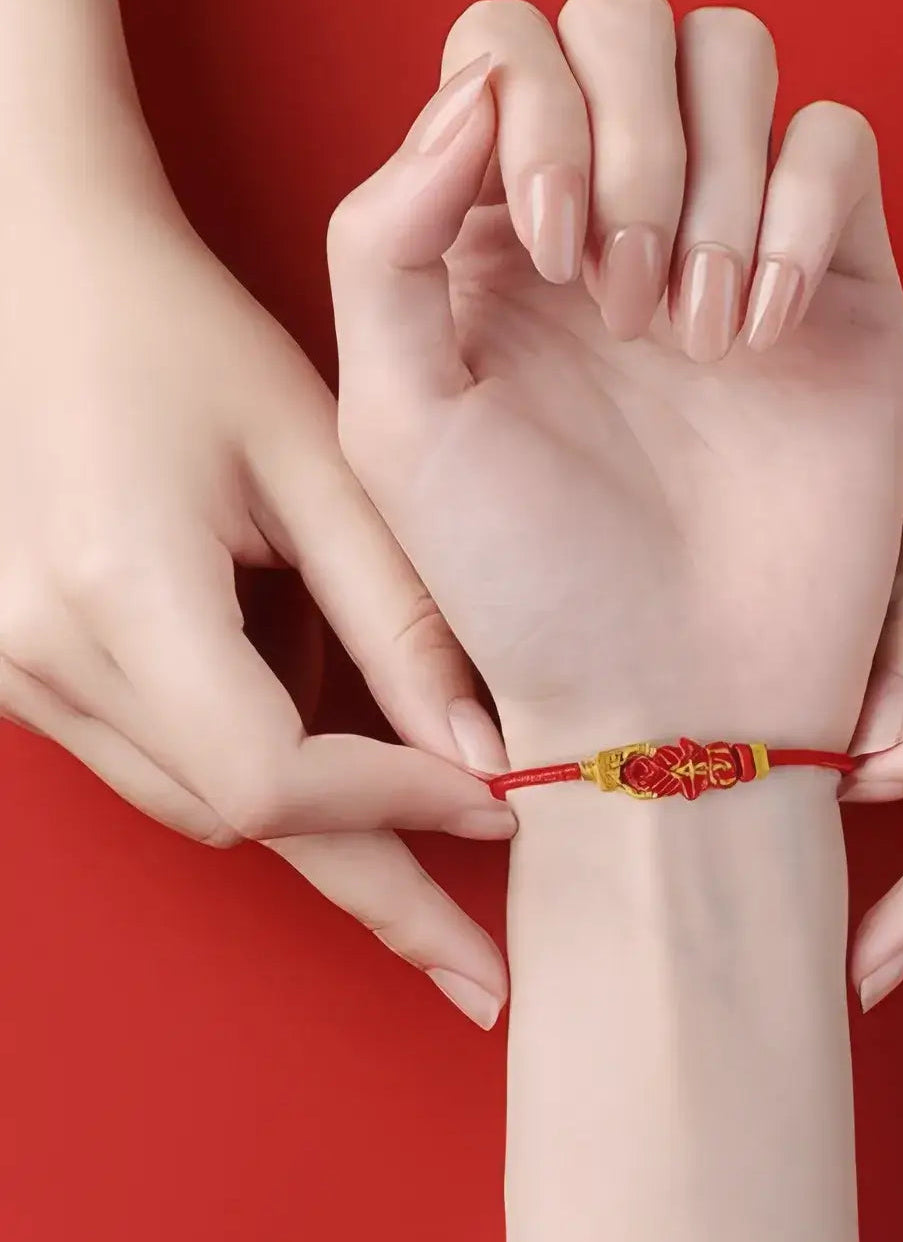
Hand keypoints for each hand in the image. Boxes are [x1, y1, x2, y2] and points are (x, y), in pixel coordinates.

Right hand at [0, 186, 513, 1026]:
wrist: (30, 267)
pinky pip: (158, 756)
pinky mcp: (18, 662)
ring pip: (198, 803)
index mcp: (120, 591)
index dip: (396, 814)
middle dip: (376, 879)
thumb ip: (397, 613)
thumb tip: (481, 757)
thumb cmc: (178, 336)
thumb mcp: (310, 458)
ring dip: (321, 820)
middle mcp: (41, 655)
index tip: (501, 817)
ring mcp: (10, 669)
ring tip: (435, 821)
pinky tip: (328, 733)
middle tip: (480, 961)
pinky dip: (256, 763)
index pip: (273, 780)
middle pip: (237, 822)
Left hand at [327, 0, 902, 772]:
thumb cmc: (528, 590)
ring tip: (698, 341)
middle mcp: (614, 226)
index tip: (554, 254)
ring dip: (715, 184)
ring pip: (741, 65)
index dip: (536, 108)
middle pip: (633, 21)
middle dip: (632, 136)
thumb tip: (476, 89)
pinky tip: (768, 338)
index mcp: (495, 246)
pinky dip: (803, 214)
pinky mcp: (833, 292)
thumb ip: (386, 240)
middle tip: (626, 303)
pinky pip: (839, 146)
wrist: (675, 702)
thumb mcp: (397, 424)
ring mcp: (727, 252)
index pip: (510, 49)